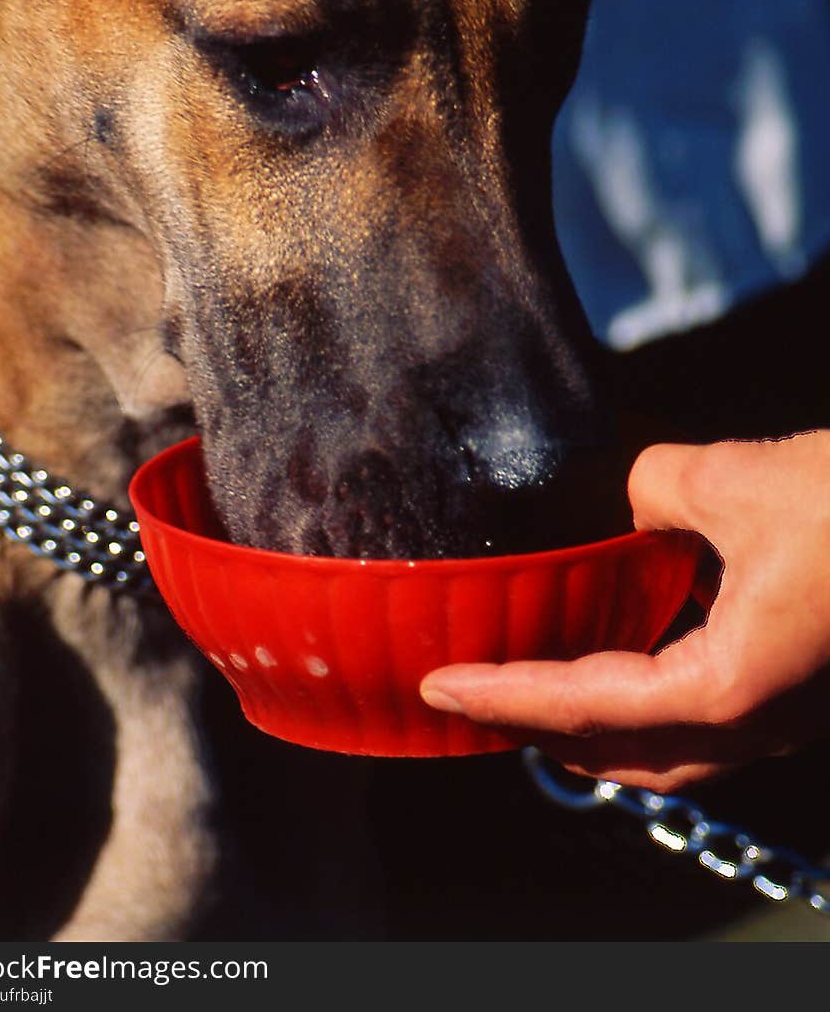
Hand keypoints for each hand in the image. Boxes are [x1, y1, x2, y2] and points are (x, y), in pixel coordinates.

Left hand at [420, 431, 829, 789]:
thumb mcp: (741, 482)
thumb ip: (658, 488)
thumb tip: (630, 495)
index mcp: (731, 689)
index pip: (583, 704)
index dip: (503, 695)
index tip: (441, 689)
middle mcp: (762, 722)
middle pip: (625, 750)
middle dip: (545, 729)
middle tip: (481, 701)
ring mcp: (795, 711)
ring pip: (675, 742)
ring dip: (601, 718)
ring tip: (543, 680)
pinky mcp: (811, 681)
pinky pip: (716, 708)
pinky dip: (656, 689)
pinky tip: (639, 634)